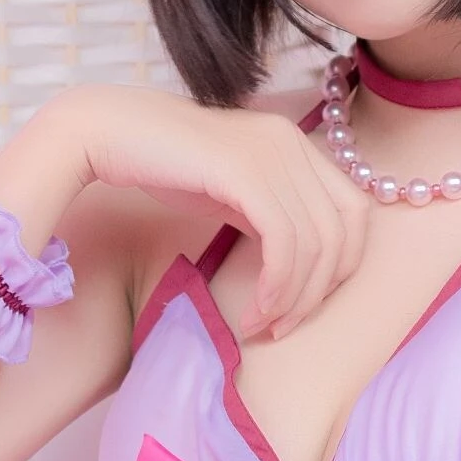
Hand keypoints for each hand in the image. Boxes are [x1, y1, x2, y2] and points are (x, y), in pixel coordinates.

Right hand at [11, 88, 367, 341]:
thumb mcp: (229, 191)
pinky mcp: (247, 172)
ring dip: (294, 298)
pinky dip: (277, 287)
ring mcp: (273, 152)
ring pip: (317, 244)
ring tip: (261, 325)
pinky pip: (286, 243)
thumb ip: (268, 214)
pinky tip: (253, 310)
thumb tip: (298, 262)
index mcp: (295, 143)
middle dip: (320, 291)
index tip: (300, 305)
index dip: (340, 268)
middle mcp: (292, 141)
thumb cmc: (159, 166)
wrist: (106, 133)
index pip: (354, 213)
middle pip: (344, 232)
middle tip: (282, 327)